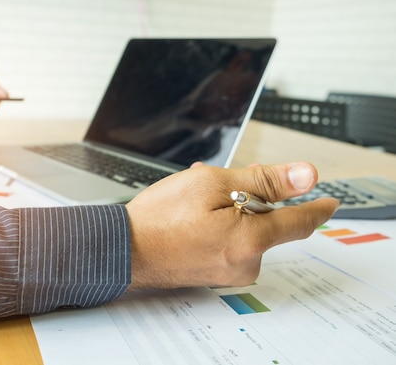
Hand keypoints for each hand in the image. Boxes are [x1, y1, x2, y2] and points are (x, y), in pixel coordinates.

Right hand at [126, 162, 339, 288]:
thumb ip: (263, 181)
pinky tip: (193, 214)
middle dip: (249, 195)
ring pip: (245, 230)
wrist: (123, 250)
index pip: (300, 221)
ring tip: (195, 195)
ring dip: (230, 208)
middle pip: (266, 221)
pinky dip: (220, 225)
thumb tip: (305, 177)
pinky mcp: (213, 274)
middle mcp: (245, 263)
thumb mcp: (212, 185)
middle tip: (219, 178)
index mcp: (250, 240)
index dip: (316, 206)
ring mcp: (228, 272)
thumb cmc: (160, 218)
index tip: (328, 200)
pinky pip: (229, 243)